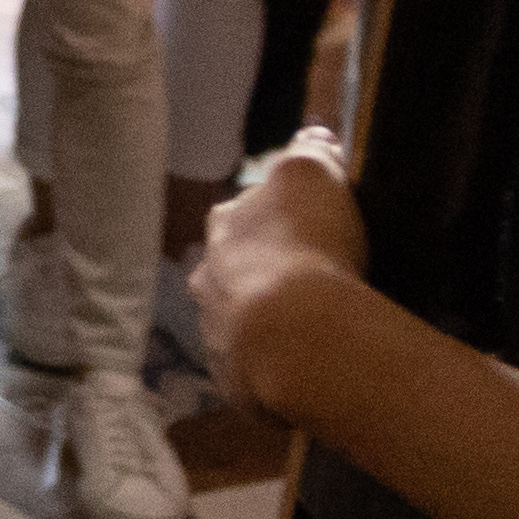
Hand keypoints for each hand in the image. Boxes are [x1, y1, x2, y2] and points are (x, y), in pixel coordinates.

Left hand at [192, 128, 373, 404]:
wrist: (295, 337)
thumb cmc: (307, 246)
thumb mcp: (312, 174)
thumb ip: (310, 151)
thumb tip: (312, 136)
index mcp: (224, 227)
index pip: (246, 215)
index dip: (277, 221)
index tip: (308, 234)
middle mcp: (206, 277)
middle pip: (235, 270)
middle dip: (265, 275)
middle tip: (312, 287)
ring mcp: (214, 334)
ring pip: (238, 322)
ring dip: (267, 325)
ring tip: (312, 334)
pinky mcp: (231, 383)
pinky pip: (255, 371)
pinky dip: (276, 369)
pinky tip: (308, 370)